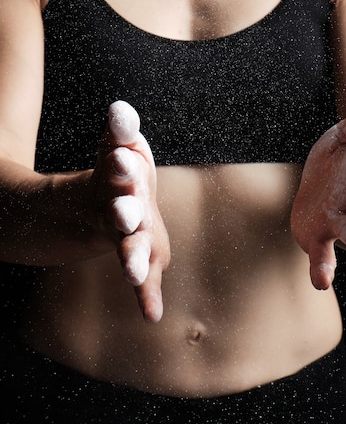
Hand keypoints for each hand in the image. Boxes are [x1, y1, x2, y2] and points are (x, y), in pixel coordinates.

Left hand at [91, 101, 169, 321]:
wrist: (114, 207)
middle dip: (129, 207)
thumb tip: (120, 109)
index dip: (124, 159)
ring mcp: (137, 232)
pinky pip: (143, 276)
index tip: (119, 152)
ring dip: (135, 255)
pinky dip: (148, 294)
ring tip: (130, 271)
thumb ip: (121, 132)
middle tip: (122, 210)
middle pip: (134, 206)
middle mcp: (139, 204)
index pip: (127, 163)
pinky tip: (153, 314)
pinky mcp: (134, 255)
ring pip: (137, 244)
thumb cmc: (116, 178)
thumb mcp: (115, 150)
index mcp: (133, 175)